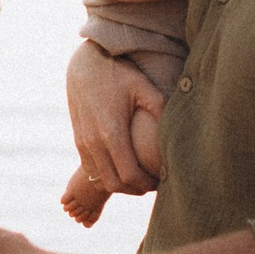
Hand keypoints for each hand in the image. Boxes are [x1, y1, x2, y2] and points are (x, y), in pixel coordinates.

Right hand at [60, 163, 109, 228]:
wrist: (99, 168)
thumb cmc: (103, 177)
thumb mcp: (104, 189)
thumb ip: (98, 199)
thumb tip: (87, 208)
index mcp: (97, 207)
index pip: (88, 223)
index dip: (83, 221)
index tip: (81, 216)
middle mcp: (87, 206)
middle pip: (77, 218)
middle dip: (74, 214)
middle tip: (75, 205)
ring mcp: (79, 199)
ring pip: (69, 210)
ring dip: (68, 207)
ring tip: (69, 201)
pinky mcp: (72, 191)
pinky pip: (64, 201)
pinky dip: (64, 200)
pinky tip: (67, 195)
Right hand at [66, 39, 162, 202]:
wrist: (85, 64)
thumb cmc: (119, 73)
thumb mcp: (143, 87)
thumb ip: (160, 109)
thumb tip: (176, 131)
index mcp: (111, 131)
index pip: (129, 174)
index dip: (146, 184)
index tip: (160, 182)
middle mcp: (93, 141)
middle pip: (115, 183)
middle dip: (134, 189)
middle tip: (152, 184)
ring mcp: (83, 142)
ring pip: (101, 179)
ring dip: (120, 184)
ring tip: (139, 178)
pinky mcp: (78, 140)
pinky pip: (92, 169)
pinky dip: (107, 175)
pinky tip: (122, 167)